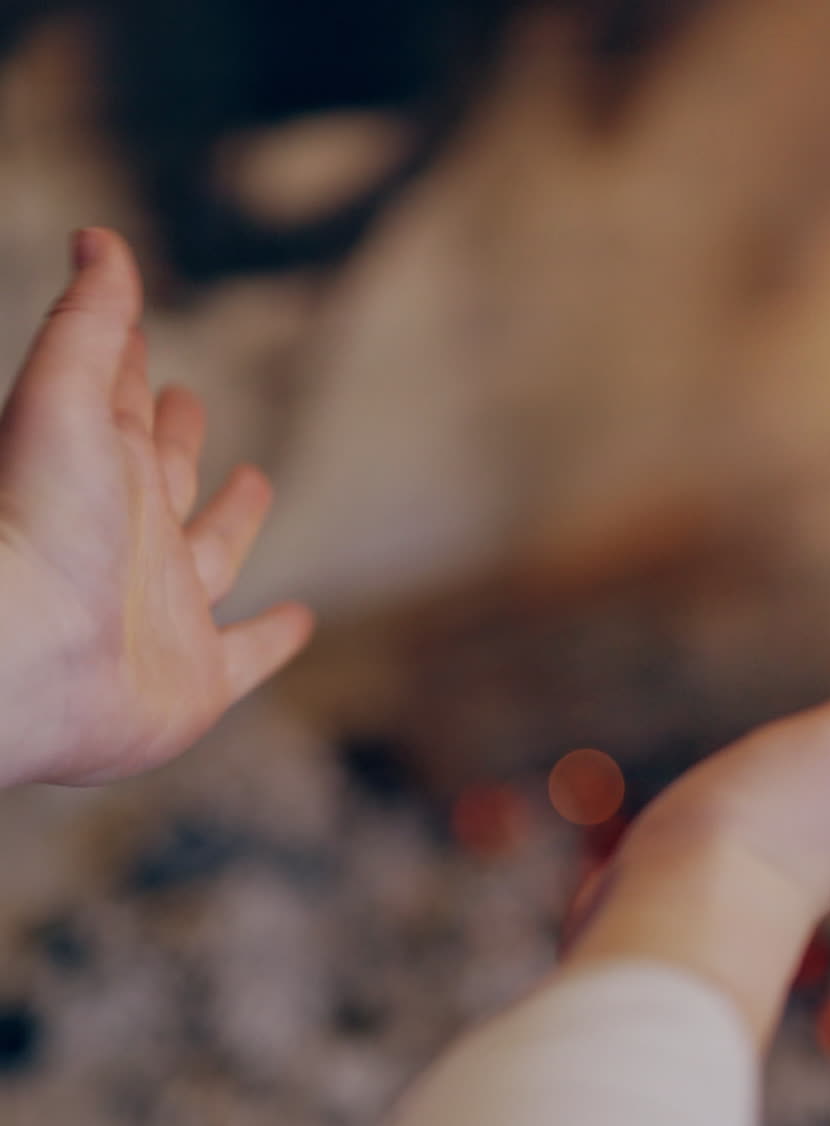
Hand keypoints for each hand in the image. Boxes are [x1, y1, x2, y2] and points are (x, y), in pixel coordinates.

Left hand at [0, 228, 312, 785]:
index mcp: (101, 475)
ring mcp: (167, 610)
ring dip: (233, 521)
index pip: (118, 406)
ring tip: (255, 484)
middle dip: (177, 437)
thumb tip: (100, 238)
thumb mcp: (62, 400)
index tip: (135, 333)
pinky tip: (299, 621)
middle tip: (188, 400)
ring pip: (211, 556)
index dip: (126, 363)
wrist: (26, 658)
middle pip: (164, 478)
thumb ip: (86, 325)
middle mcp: (133, 541)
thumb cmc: (34, 526)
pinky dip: (273, 639)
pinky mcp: (198, 678)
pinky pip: (246, 654)